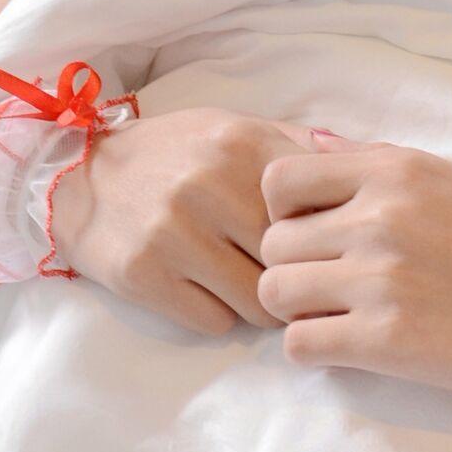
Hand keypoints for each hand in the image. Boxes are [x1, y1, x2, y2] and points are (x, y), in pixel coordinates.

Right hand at [51, 104, 316, 332]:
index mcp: (241, 145)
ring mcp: (173, 233)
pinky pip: (213, 321)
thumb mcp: (233, 130)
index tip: (332, 247)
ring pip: (259, 300)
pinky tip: (208, 293)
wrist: (79, 178)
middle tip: (299, 283)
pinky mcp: (143, 275)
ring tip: (253, 289)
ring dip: (264, 304)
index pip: (319, 206)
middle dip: (302, 277)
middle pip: (294, 260)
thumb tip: (372, 160)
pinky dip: (219, 314)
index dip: (332, 234)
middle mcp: (208, 186)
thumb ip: (297, 147)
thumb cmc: (173, 155)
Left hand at [256, 127, 451, 400]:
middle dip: (293, 266)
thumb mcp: (446, 181)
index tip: (313, 234)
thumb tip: (308, 141)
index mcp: (394, 170)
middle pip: (272, 243)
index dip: (283, 212)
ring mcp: (379, 279)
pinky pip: (298, 345)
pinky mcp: (384, 340)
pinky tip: (349, 346)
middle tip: (331, 285)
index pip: (278, 181)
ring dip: (297, 309)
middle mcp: (380, 217)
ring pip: (274, 293)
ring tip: (338, 315)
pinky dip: (314, 350)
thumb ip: (373, 162)